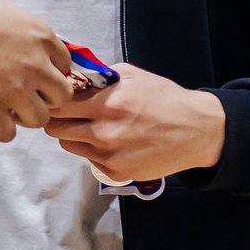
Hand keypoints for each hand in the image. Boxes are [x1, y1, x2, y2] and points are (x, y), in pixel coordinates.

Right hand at [0, 0, 73, 142]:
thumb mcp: (6, 13)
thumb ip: (24, 36)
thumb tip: (25, 50)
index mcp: (41, 37)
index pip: (65, 66)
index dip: (48, 73)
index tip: (34, 75)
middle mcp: (35, 65)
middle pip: (61, 96)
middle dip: (43, 97)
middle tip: (22, 94)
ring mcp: (15, 90)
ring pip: (39, 119)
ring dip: (22, 116)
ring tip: (2, 106)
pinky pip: (7, 133)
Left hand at [44, 63, 223, 180]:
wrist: (195, 130)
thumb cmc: (164, 99)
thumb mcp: (131, 76)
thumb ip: (97, 78)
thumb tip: (69, 79)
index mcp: (109, 104)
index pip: (59, 106)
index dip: (55, 101)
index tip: (58, 98)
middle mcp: (105, 133)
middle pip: (56, 129)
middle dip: (59, 119)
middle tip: (71, 113)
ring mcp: (110, 156)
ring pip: (69, 145)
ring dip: (75, 134)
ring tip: (96, 126)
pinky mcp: (116, 173)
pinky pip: (89, 159)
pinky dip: (94, 150)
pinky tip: (113, 141)